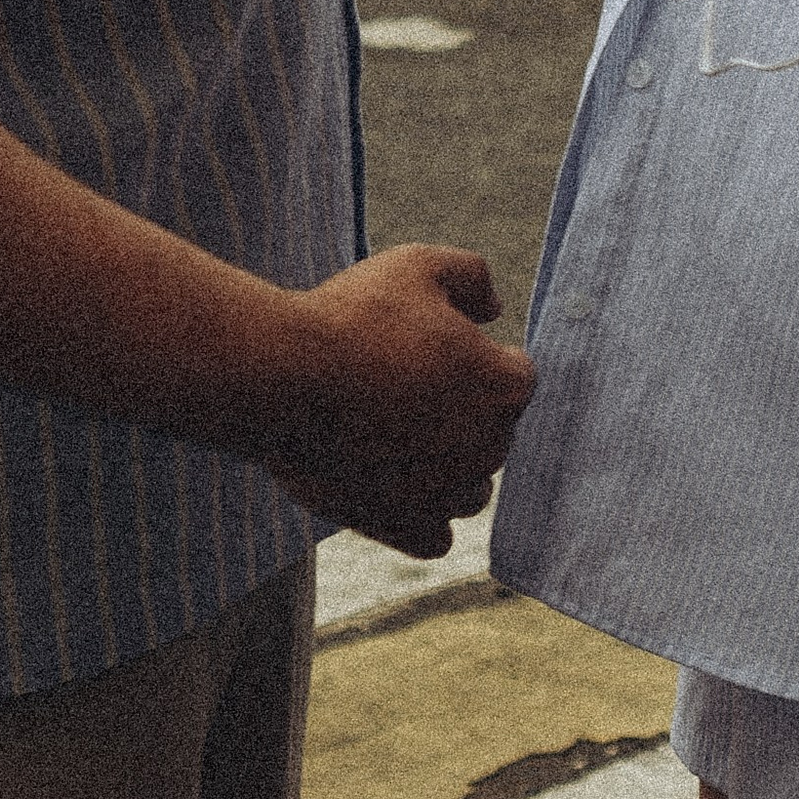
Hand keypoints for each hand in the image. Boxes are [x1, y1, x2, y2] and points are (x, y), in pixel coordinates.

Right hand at [264, 246, 535, 556]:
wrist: (282, 377)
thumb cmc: (351, 316)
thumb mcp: (417, 264)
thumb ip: (472, 276)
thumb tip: (495, 308)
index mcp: (502, 385)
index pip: (516, 375)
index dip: (477, 355)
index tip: (433, 346)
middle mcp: (488, 447)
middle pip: (493, 432)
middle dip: (462, 409)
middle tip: (401, 381)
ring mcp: (448, 493)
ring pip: (472, 488)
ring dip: (449, 466)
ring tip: (394, 432)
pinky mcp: (406, 527)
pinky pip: (437, 534)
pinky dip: (422, 515)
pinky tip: (390, 482)